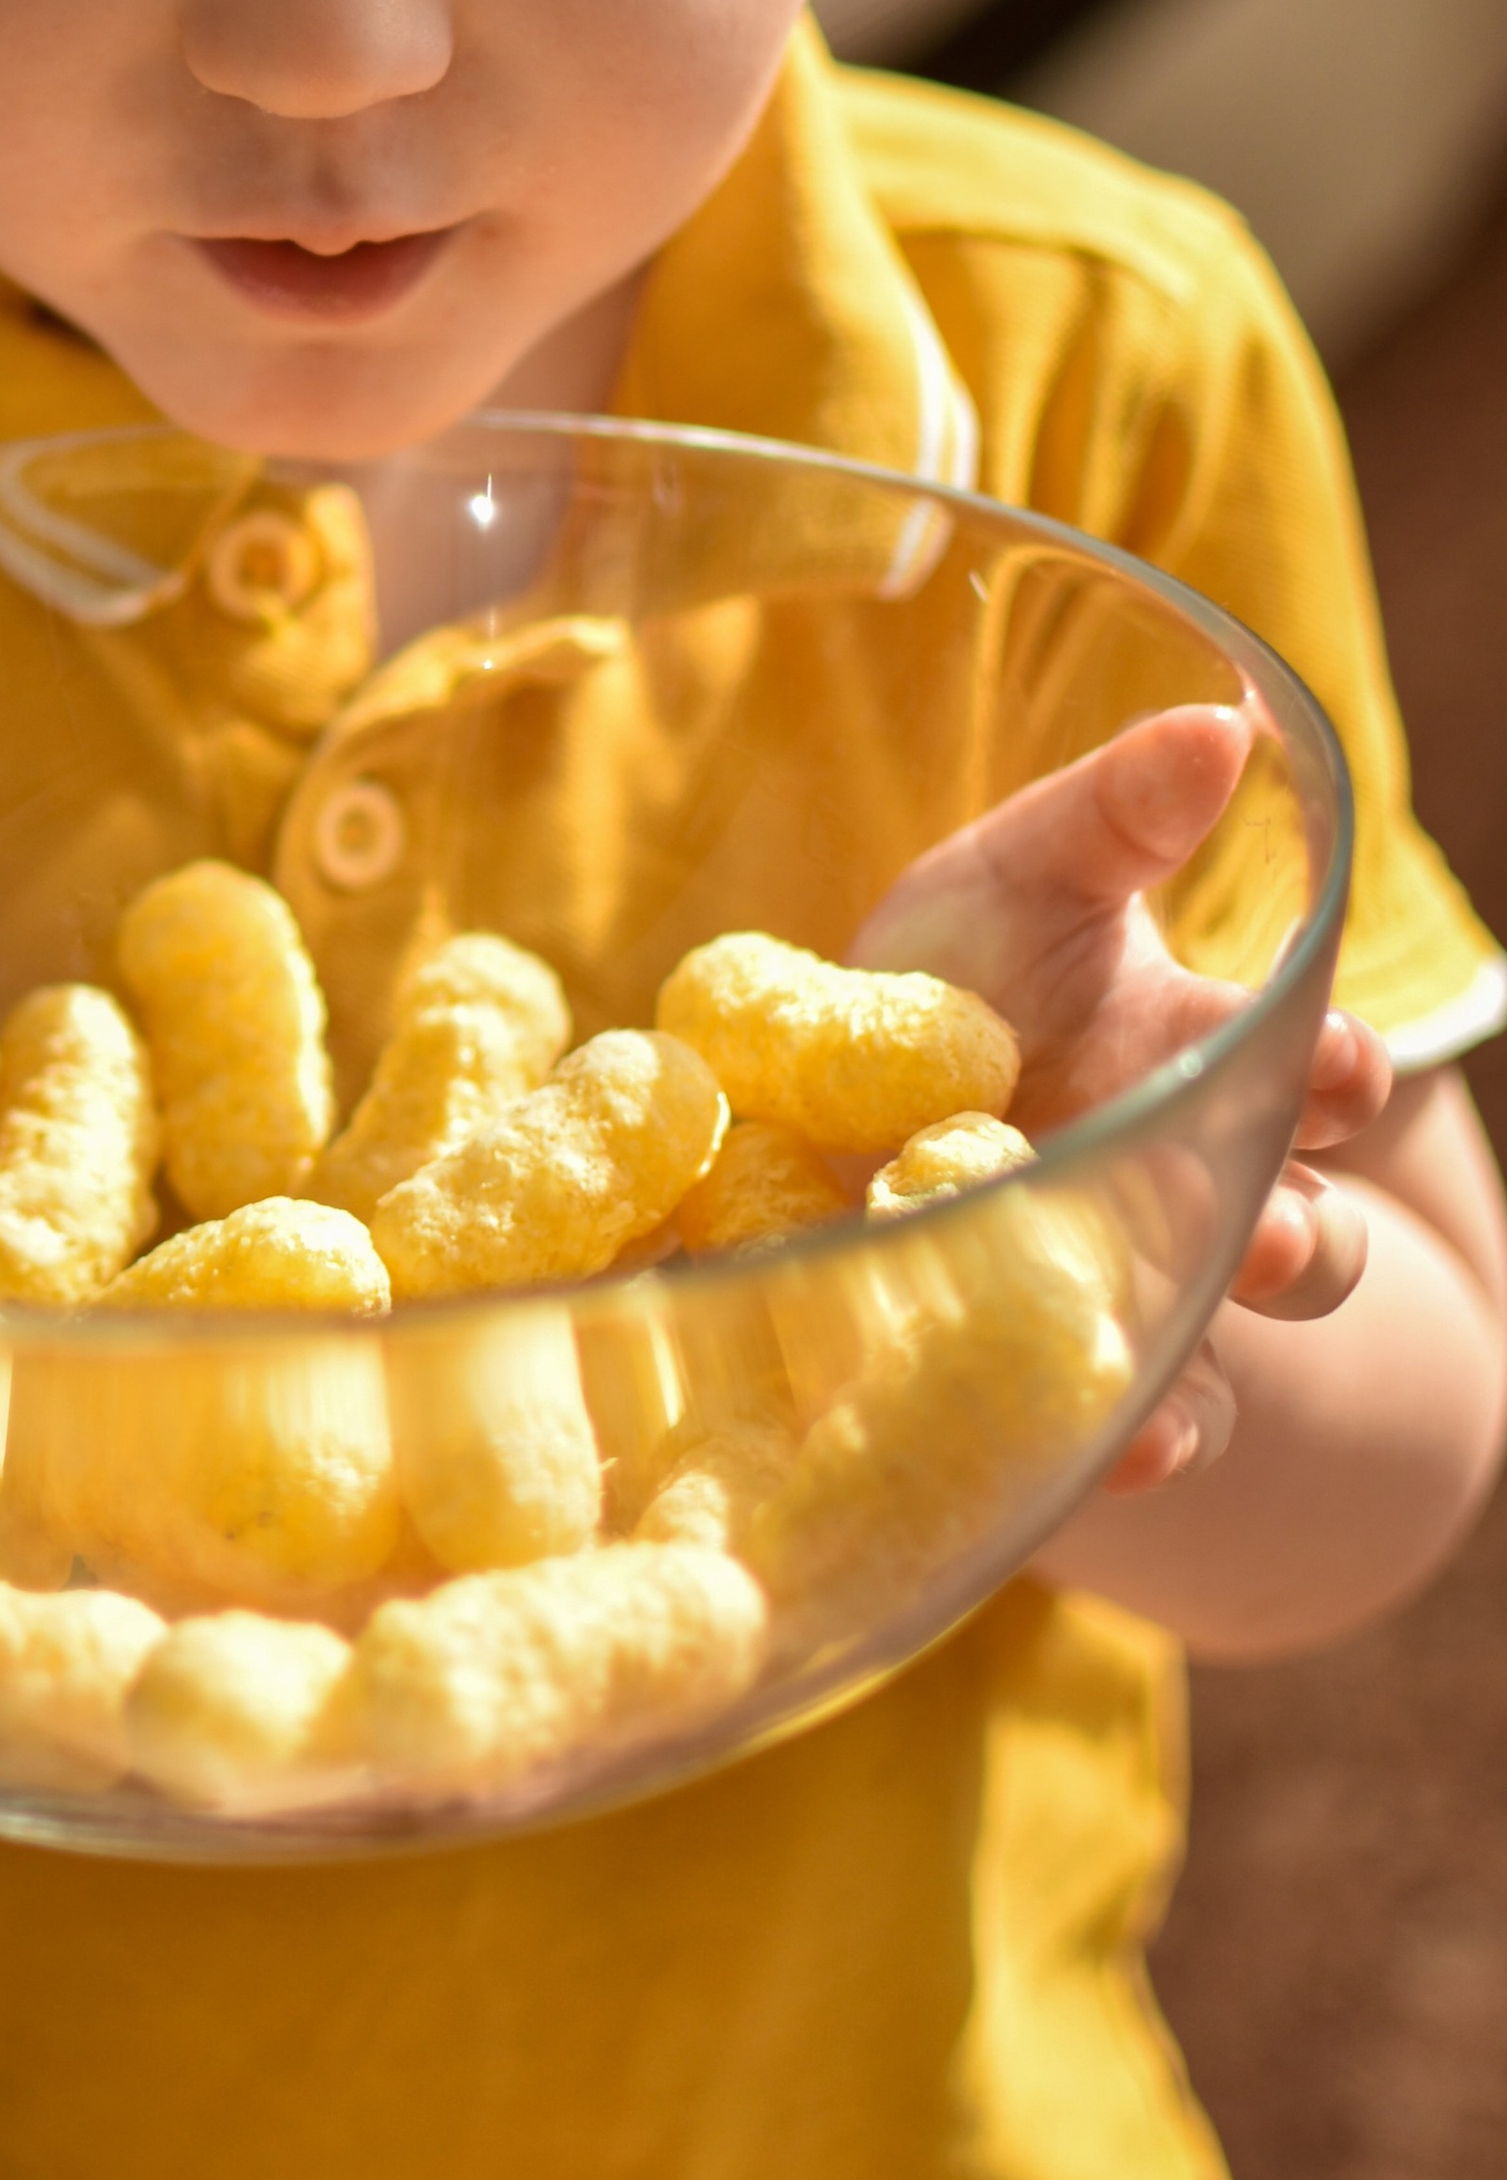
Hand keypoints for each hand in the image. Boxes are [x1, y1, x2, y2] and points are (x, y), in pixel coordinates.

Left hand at [853, 703, 1389, 1492]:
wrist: (841, 1104)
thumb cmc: (964, 969)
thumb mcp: (1026, 875)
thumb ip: (1115, 814)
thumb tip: (1219, 722)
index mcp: (1212, 1065)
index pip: (1322, 1079)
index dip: (1338, 1074)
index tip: (1328, 1062)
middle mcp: (1194, 1199)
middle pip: (1305, 1245)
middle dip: (1298, 1245)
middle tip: (1268, 1237)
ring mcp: (1129, 1302)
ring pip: (1220, 1364)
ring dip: (1209, 1369)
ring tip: (1181, 1385)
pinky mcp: (1046, 1386)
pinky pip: (1108, 1439)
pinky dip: (1120, 1453)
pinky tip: (1113, 1456)